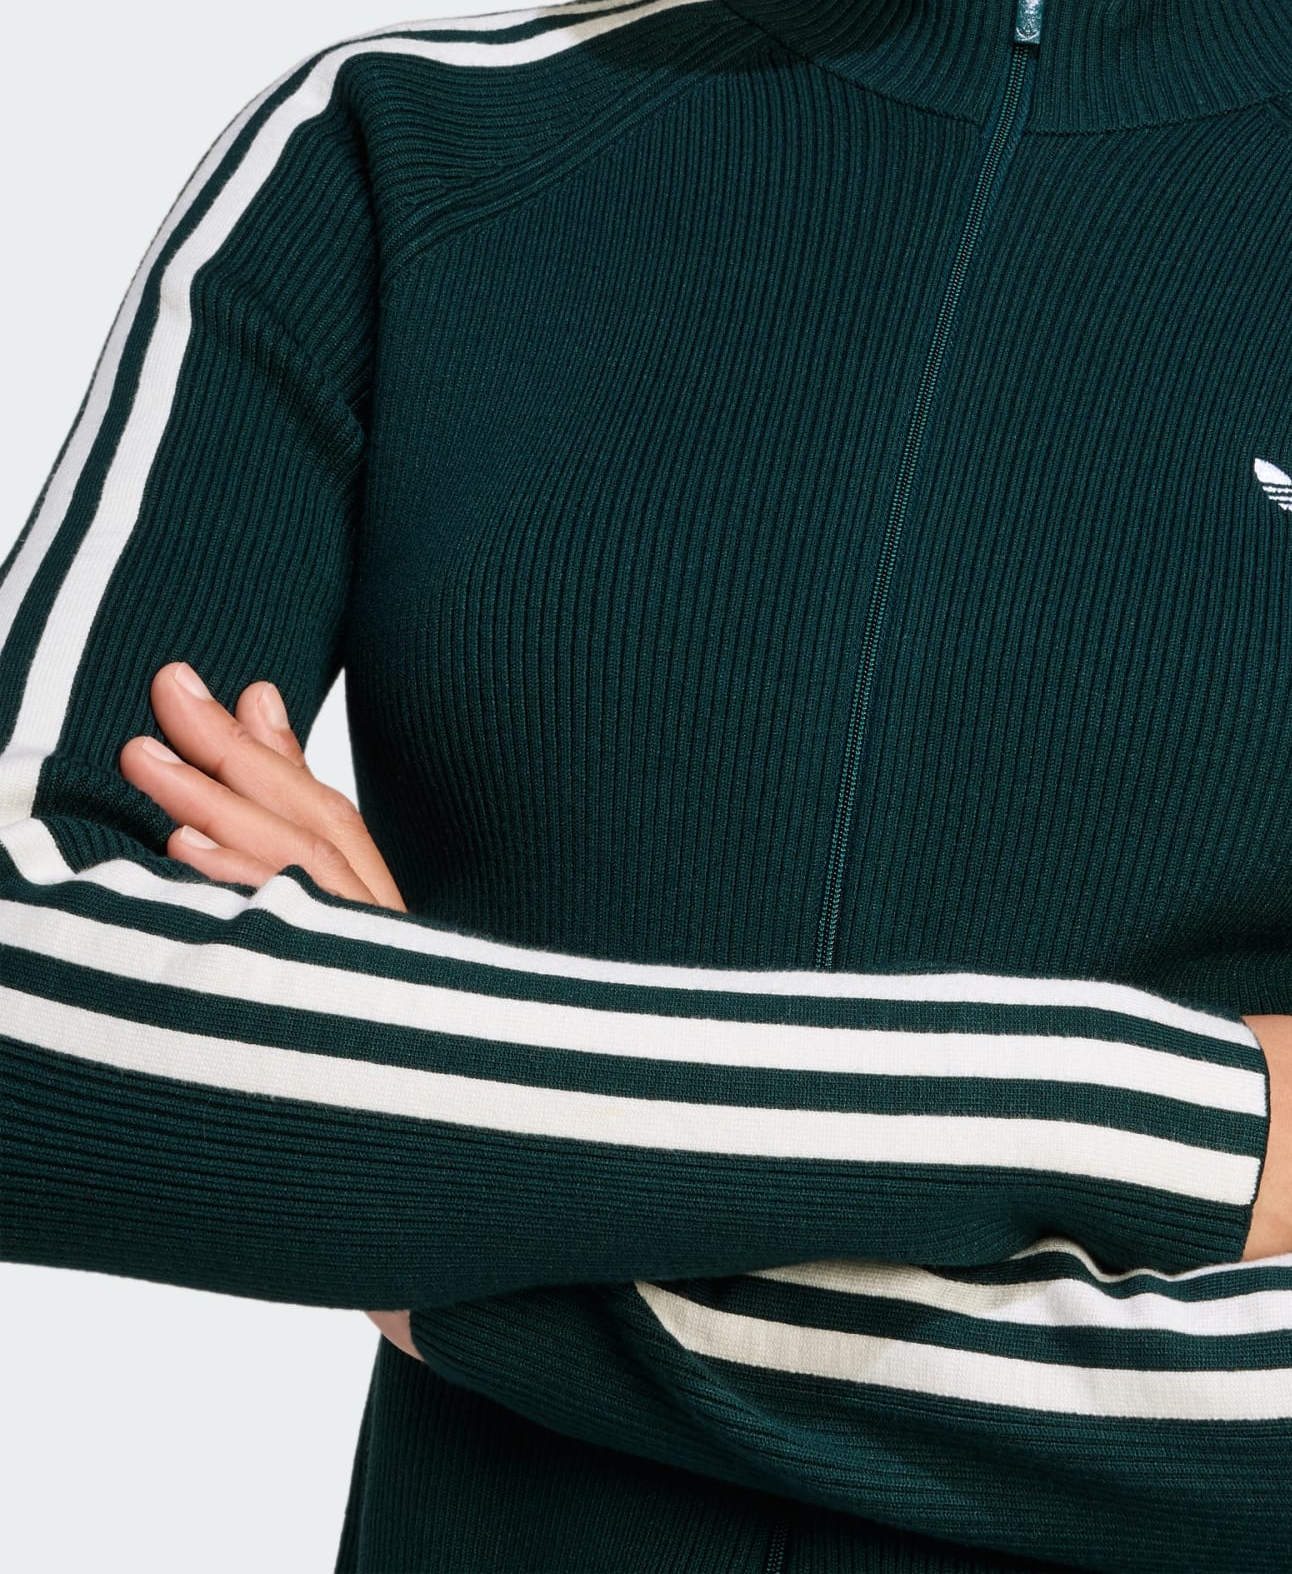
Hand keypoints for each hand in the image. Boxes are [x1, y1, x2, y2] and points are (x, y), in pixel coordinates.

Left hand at [118, 658, 419, 1357]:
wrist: (492, 1267)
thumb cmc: (423, 1156)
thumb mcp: (382, 1034)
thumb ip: (345, 960)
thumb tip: (277, 902)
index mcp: (400, 950)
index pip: (337, 832)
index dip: (282, 758)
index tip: (236, 688)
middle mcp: (400, 959)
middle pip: (316, 832)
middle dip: (234, 754)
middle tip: (164, 684)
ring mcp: (385, 994)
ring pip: (300, 878)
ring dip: (213, 805)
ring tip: (139, 752)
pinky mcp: (361, 1042)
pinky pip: (299, 955)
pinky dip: (240, 897)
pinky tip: (181, 860)